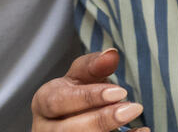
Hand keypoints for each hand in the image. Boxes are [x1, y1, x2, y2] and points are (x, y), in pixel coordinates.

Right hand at [31, 49, 148, 131]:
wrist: (76, 119)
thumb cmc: (77, 96)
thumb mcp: (82, 77)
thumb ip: (94, 65)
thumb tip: (111, 54)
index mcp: (43, 104)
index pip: (58, 101)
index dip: (87, 98)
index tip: (119, 91)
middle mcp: (46, 128)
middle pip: (66, 130)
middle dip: (100, 120)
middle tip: (131, 108)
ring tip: (134, 117)